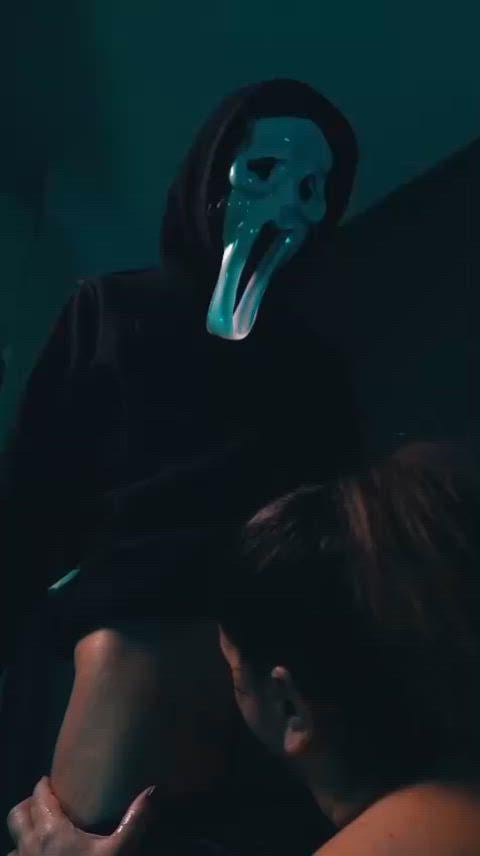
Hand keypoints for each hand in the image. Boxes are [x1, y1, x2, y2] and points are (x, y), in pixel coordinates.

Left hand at [7, 777, 155, 855]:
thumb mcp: (118, 851)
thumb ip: (134, 821)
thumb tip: (153, 790)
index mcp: (51, 830)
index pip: (39, 795)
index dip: (45, 784)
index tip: (54, 780)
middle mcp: (30, 844)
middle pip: (18, 813)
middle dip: (30, 803)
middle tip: (47, 801)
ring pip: (13, 838)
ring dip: (24, 829)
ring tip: (41, 829)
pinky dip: (22, 852)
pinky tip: (38, 855)